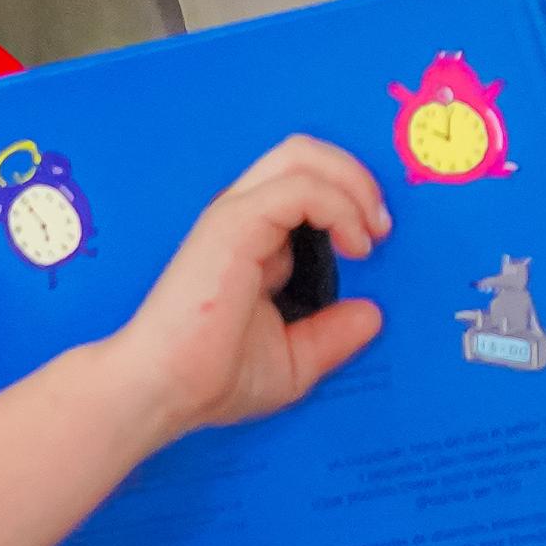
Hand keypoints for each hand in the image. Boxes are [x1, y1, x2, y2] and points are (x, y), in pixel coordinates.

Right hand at [97, 137, 388, 442]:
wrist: (164, 392)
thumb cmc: (211, 378)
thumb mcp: (295, 359)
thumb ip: (334, 334)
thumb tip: (373, 313)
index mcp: (255, 238)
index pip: (307, 184)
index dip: (351, 198)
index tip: (377, 240)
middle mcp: (245, 217)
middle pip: (304, 153)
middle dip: (356, 176)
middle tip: (382, 225)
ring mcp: (237, 215)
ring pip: (302, 154)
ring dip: (353, 182)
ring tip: (372, 228)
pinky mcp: (234, 223)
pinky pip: (301, 188)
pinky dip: (340, 205)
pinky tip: (354, 245)